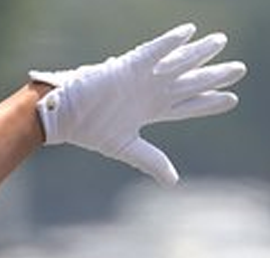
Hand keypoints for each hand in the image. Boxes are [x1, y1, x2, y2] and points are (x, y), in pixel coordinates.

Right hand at [30, 23, 246, 185]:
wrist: (62, 114)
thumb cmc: (87, 130)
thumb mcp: (124, 147)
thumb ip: (151, 160)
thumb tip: (173, 182)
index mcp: (150, 111)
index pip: (186, 105)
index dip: (208, 103)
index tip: (231, 100)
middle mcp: (150, 91)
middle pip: (189, 82)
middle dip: (214, 76)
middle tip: (239, 69)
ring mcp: (141, 77)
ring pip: (177, 63)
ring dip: (199, 53)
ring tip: (220, 42)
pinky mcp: (128, 65)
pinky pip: (153, 50)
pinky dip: (170, 42)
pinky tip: (188, 32)